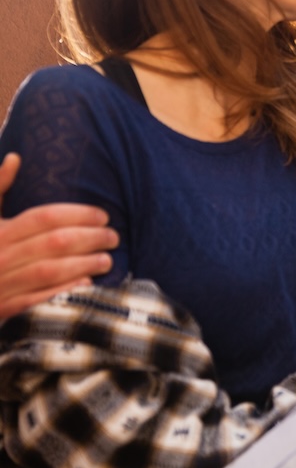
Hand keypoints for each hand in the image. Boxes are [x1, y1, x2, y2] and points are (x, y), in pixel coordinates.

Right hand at [0, 153, 116, 318]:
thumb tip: (15, 158)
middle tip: (114, 237)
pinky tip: (87, 284)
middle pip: (53, 243)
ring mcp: (1, 284)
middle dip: (90, 238)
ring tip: (107, 259)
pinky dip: (64, 290)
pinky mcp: (5, 309)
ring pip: (49, 271)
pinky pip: (38, 301)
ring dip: (84, 264)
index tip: (104, 216)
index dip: (79, 215)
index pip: (44, 217)